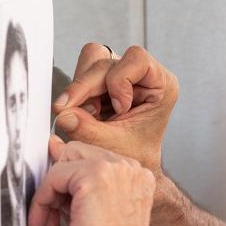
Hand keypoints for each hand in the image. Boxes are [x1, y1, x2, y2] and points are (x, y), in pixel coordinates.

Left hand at [28, 137, 153, 225]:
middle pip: (76, 154)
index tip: (55, 201)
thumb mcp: (96, 213)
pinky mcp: (93, 175)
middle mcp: (128, 167)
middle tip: (52, 215)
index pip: (91, 160)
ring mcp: (113, 168)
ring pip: (63, 163)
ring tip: (48, 225)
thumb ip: (79, 188)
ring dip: (48, 195)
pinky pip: (54, 176)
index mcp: (134, 176)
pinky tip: (44, 223)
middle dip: (57, 185)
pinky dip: (43, 200)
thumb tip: (57, 163)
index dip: (68, 182)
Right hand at [52, 44, 177, 172]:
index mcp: (161, 85)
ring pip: (90, 62)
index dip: (119, 80)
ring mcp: (122, 75)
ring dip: (82, 90)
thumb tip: (64, 115)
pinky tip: (87, 113)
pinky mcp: (105, 80)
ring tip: (89, 115)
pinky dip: (79, 94)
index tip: (117, 107)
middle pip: (105, 62)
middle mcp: (142, 76)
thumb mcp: (113, 146)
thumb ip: (88, 130)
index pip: (137, 59)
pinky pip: (83, 73)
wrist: (132, 166)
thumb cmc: (135, 155)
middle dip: (86, 89)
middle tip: (72, 112)